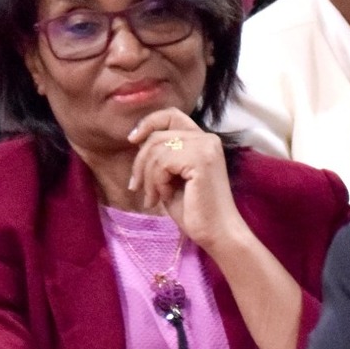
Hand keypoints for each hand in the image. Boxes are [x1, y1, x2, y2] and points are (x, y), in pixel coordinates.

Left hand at [127, 109, 249, 255]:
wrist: (217, 234)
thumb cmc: (194, 211)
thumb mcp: (171, 178)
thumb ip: (161, 157)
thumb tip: (137, 142)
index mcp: (202, 140)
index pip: (171, 115)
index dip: (148, 123)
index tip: (132, 140)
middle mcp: (207, 138)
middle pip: (157, 135)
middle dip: (140, 162)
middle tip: (137, 186)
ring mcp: (205, 147)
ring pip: (156, 150)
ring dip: (148, 177)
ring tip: (154, 197)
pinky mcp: (201, 160)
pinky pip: (162, 162)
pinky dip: (156, 182)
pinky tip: (164, 197)